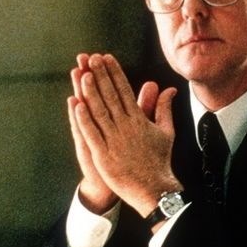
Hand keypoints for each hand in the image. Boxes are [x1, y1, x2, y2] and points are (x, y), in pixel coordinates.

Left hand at [74, 53, 179, 216]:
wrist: (154, 188)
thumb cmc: (159, 160)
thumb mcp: (166, 131)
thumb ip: (164, 108)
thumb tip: (169, 89)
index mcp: (139, 120)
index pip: (125, 90)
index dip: (114, 73)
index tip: (106, 58)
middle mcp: (126, 126)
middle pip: (111, 96)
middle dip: (101, 75)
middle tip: (92, 58)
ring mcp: (114, 140)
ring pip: (100, 112)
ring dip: (91, 92)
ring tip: (83, 74)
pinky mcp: (104, 155)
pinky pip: (92, 134)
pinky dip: (84, 119)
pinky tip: (77, 105)